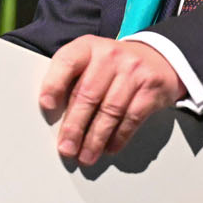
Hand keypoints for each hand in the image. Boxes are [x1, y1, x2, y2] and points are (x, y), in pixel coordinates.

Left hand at [40, 35, 182, 165]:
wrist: (156, 58)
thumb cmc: (114, 65)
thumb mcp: (91, 61)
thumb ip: (73, 80)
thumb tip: (56, 116)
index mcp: (89, 46)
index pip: (67, 61)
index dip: (54, 83)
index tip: (46, 105)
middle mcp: (110, 55)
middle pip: (88, 94)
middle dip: (75, 126)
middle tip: (67, 147)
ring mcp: (133, 70)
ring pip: (110, 110)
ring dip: (95, 139)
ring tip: (86, 155)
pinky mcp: (151, 88)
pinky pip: (131, 118)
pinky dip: (118, 137)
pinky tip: (109, 147)